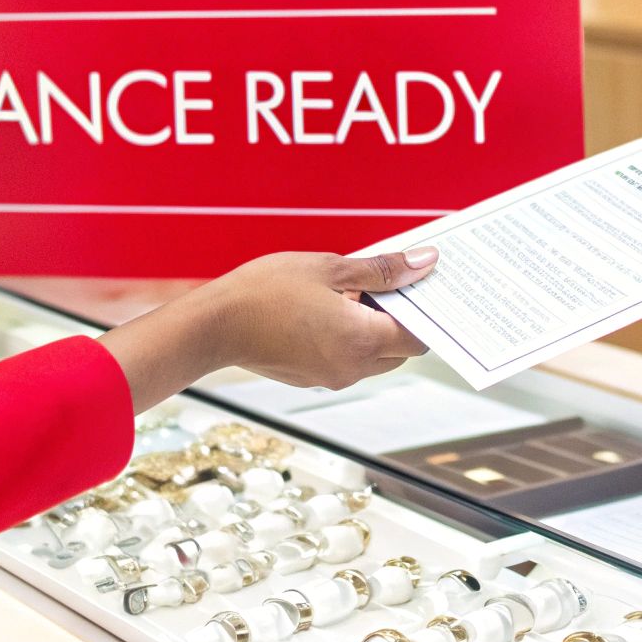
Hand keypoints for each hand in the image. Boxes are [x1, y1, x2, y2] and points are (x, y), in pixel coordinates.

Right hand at [159, 248, 436, 390]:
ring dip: (372, 326)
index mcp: (363, 342)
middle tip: (388, 280)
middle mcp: (352, 368)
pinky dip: (349, 336)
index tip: (425, 285)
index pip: (419, 338)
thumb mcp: (331, 268)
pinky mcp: (310, 377)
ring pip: (373, 355)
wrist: (214, 325)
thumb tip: (424, 264)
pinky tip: (329, 306)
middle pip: (399, 349)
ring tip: (353, 289)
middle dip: (399, 317)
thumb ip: (382, 270)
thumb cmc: (267, 291)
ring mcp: (330, 377)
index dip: (428, 312)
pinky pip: (346, 358)